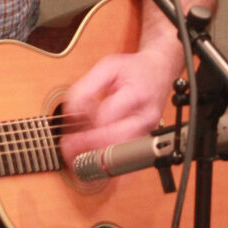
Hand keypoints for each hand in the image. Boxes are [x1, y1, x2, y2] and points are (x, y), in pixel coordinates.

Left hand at [59, 48, 176, 165]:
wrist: (159, 71)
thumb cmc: (133, 69)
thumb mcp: (107, 67)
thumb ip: (86, 87)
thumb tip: (72, 111)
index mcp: (136, 95)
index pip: (108, 116)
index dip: (87, 126)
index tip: (70, 131)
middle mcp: (144, 116)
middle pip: (117, 140)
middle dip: (89, 147)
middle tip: (68, 150)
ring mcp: (147, 130)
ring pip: (123, 153)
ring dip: (97, 158)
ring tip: (76, 158)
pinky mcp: (144, 138)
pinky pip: (127, 156)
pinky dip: (108, 160)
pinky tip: (93, 161)